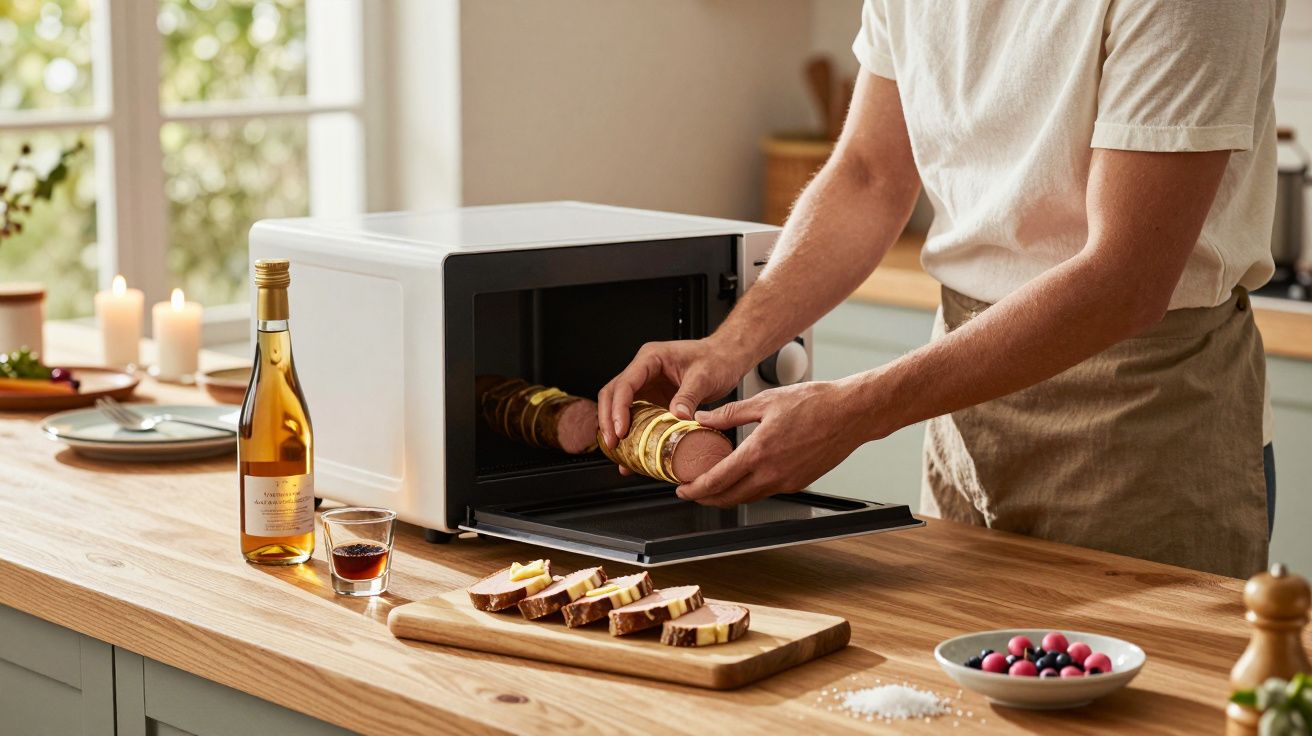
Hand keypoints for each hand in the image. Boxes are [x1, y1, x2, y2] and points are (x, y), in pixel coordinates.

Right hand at [597, 337, 752, 449]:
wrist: (727, 358)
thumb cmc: (716, 358)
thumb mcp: (704, 377)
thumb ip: (688, 396)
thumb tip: (676, 417)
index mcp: (651, 358)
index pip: (625, 384)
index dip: (618, 408)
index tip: (620, 430)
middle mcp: (643, 370)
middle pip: (613, 394)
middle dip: (608, 420)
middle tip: (613, 444)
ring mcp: (647, 385)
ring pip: (619, 406)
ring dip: (615, 428)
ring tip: (618, 453)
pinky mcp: (653, 399)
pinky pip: (636, 417)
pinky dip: (632, 434)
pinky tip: (632, 453)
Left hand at [676, 380, 867, 507]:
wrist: (851, 412)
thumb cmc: (815, 402)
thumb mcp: (765, 401)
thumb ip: (729, 414)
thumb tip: (702, 418)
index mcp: (759, 452)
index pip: (717, 480)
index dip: (696, 489)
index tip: (683, 489)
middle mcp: (772, 473)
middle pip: (730, 497)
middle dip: (707, 499)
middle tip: (692, 492)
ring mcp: (787, 481)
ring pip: (748, 497)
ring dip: (728, 496)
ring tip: (713, 487)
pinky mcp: (799, 483)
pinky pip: (767, 491)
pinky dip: (749, 489)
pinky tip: (743, 477)